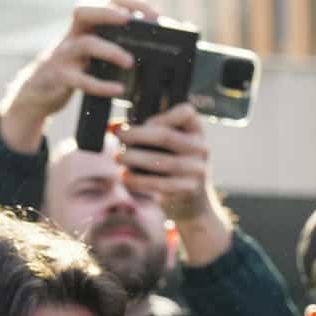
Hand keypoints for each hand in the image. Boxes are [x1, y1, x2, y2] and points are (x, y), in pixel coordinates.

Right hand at [0, 0, 158, 153]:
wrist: (38, 91)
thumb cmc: (74, 68)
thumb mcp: (91, 50)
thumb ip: (112, 42)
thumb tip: (152, 42)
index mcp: (85, 26)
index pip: (105, 1)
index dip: (129, 2)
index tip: (154, 13)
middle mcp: (73, 35)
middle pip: (84, 11)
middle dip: (108, 12)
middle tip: (130, 20)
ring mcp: (65, 55)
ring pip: (86, 44)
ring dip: (110, 51)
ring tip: (129, 62)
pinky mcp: (60, 76)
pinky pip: (80, 79)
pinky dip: (101, 85)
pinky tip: (119, 90)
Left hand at [116, 103, 231, 265]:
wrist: (193, 203)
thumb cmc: (173, 166)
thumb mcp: (172, 146)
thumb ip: (150, 133)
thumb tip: (113, 126)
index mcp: (198, 132)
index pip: (187, 112)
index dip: (162, 115)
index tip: (145, 122)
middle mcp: (202, 149)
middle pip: (166, 136)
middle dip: (137, 135)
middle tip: (118, 137)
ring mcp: (197, 171)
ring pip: (160, 162)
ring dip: (134, 158)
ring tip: (118, 157)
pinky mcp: (187, 190)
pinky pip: (158, 184)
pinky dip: (138, 180)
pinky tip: (124, 177)